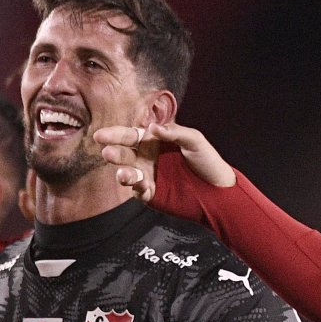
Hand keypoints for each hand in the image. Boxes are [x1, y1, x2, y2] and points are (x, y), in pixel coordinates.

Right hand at [93, 120, 236, 199]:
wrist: (218, 191)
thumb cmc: (208, 162)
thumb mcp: (194, 141)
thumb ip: (174, 132)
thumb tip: (152, 127)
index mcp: (154, 142)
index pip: (130, 135)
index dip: (115, 135)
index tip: (101, 135)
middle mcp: (147, 158)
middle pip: (124, 153)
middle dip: (114, 153)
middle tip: (108, 153)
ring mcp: (148, 176)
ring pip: (127, 173)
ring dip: (123, 173)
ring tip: (125, 174)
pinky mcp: (151, 194)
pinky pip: (138, 191)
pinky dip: (138, 189)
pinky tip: (145, 186)